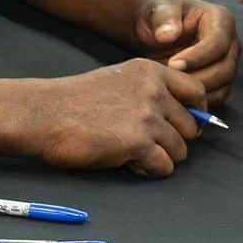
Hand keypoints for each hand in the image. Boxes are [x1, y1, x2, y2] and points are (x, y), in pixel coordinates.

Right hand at [35, 59, 207, 176]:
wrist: (45, 113)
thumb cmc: (75, 100)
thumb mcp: (119, 79)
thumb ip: (150, 91)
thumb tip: (181, 114)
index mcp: (150, 71)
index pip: (197, 90)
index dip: (196, 112)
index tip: (186, 125)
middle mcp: (154, 90)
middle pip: (192, 126)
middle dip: (175, 140)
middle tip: (151, 145)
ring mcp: (147, 116)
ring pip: (181, 150)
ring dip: (161, 158)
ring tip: (135, 154)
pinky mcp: (137, 142)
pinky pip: (164, 167)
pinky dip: (149, 171)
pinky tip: (129, 163)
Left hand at [133, 0, 239, 105]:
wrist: (155, 28)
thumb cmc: (159, 15)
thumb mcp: (157, 9)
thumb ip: (163, 18)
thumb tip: (170, 34)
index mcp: (220, 19)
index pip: (217, 43)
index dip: (196, 57)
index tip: (173, 64)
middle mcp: (230, 42)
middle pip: (224, 68)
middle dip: (196, 78)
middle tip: (170, 81)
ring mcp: (228, 62)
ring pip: (222, 86)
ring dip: (195, 92)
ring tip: (170, 86)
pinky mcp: (221, 80)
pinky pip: (216, 97)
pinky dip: (197, 100)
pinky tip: (176, 94)